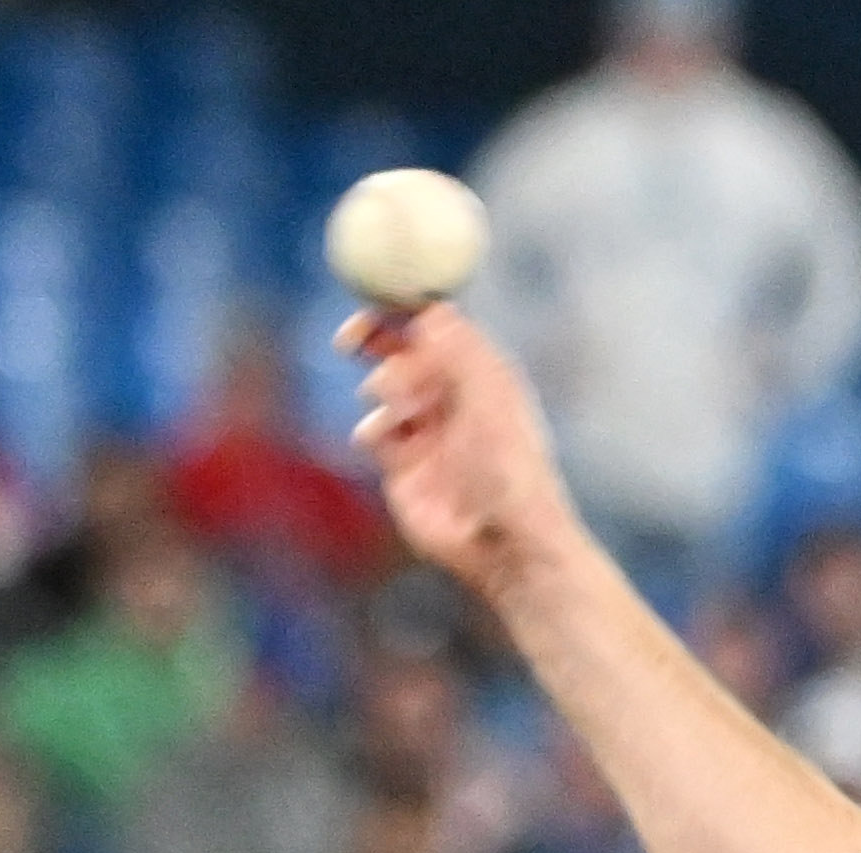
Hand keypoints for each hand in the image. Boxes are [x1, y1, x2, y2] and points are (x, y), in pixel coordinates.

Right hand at [345, 301, 587, 606]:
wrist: (503, 544)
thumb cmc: (509, 471)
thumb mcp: (489, 401)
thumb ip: (461, 352)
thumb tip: (432, 307)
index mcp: (481, 375)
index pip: (435, 327)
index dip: (403, 309)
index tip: (375, 300)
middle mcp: (453, 398)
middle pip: (402, 351)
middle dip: (375, 340)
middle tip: (351, 338)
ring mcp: (426, 432)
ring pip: (384, 390)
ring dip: (382, 392)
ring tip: (402, 415)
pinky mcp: (403, 467)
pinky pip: (373, 432)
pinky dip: (371, 429)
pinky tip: (383, 442)